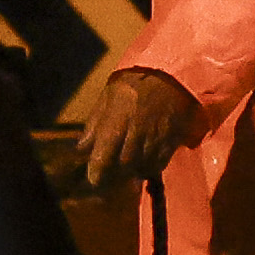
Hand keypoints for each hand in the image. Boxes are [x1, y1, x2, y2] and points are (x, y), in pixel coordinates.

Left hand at [64, 64, 198, 193]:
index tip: (94, 179)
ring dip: (132, 171)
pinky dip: (149, 166)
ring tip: (127, 164)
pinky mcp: (170, 143)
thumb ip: (95, 123)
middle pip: (122, 168)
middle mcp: (135, 136)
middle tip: (110, 172)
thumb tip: (82, 147)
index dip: (97, 174)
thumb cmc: (135, 82)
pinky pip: (158, 164)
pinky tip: (144, 160)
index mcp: (116, 123)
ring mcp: (154, 141)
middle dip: (114, 174)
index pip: (102, 160)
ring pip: (140, 168)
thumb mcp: (108, 96)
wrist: (171, 74)